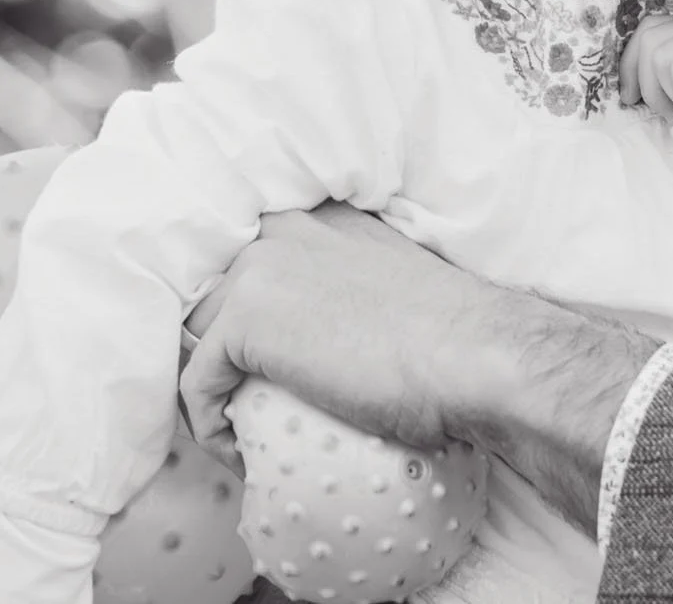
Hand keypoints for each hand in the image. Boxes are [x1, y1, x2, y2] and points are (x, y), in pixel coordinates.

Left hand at [179, 205, 490, 471]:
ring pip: (200, 336)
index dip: (250, 322)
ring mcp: (260, 269)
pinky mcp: (245, 318)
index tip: (263, 371)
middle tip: (249, 407)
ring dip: (214, 390)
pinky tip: (244, 453)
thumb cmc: (455, 341)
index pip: (255, 264)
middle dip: (224, 353)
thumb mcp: (394, 291)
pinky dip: (212, 427)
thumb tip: (341, 335)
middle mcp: (285, 230)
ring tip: (247, 433)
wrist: (474, 357)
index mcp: (323, 220)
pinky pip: (198, 384)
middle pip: (218, 297)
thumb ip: (353, 290)